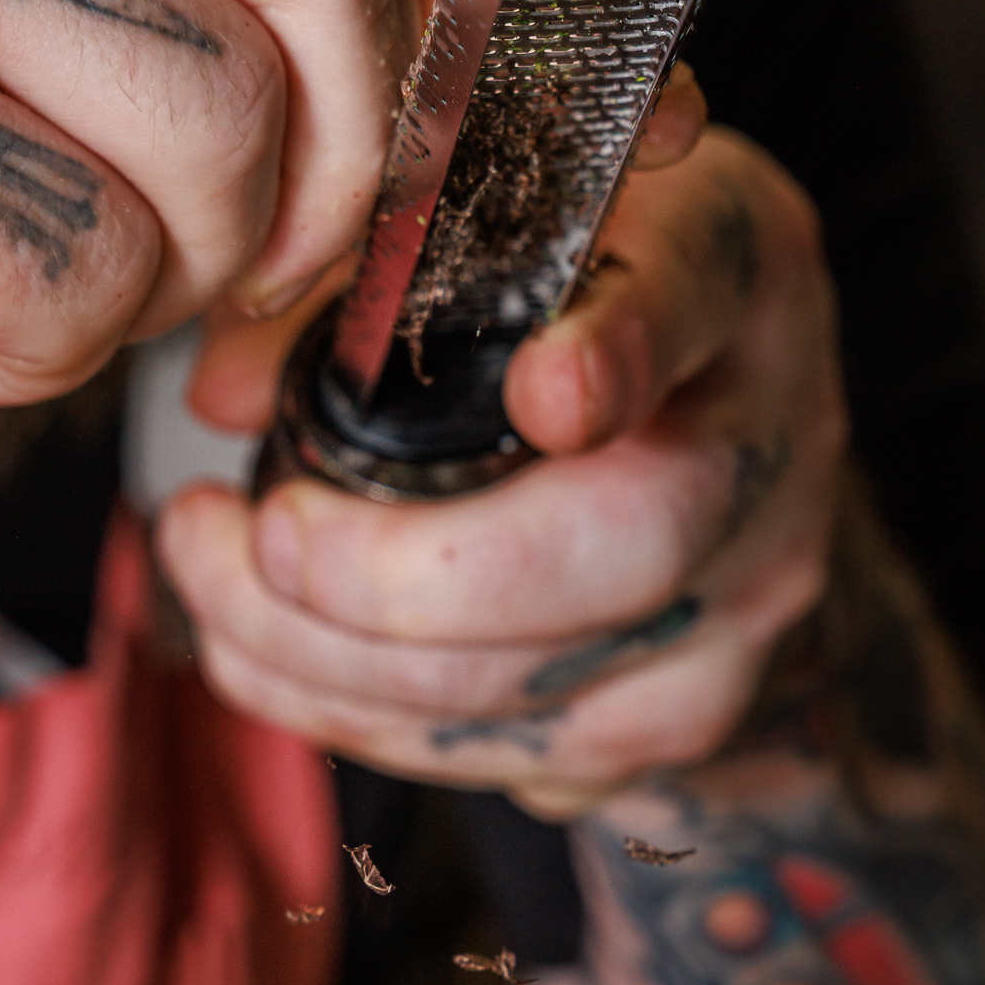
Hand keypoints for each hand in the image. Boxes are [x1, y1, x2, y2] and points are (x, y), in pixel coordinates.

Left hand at [156, 120, 847, 815]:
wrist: (725, 453)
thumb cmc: (577, 300)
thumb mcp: (493, 226)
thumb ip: (362, 273)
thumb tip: (225, 394)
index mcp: (733, 265)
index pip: (693, 298)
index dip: (624, 353)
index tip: (547, 395)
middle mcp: (772, 439)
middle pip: (632, 547)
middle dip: (411, 575)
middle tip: (264, 537)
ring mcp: (748, 599)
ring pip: (556, 689)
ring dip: (342, 663)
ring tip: (212, 580)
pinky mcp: (693, 716)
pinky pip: (522, 758)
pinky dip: (369, 721)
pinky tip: (273, 659)